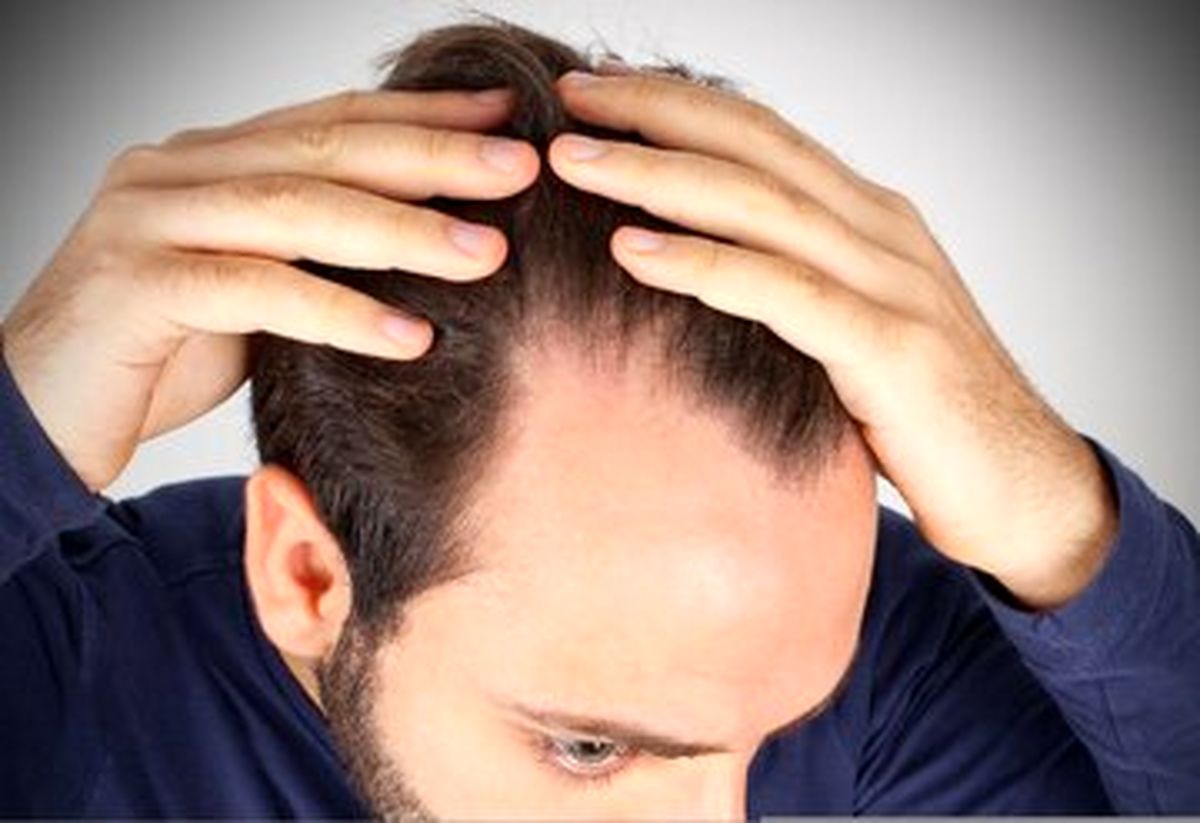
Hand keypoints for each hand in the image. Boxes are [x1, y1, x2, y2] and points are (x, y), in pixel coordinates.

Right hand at [1, 85, 538, 493]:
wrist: (37, 412)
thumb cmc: (157, 354)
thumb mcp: (251, 290)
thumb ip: (310, 254)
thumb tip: (425, 243)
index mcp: (211, 160)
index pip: (332, 122)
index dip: (422, 116)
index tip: (506, 119)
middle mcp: (178, 170)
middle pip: (325, 149)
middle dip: (431, 155)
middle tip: (519, 166)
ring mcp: (149, 218)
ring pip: (294, 209)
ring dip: (400, 230)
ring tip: (486, 253)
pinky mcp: (136, 284)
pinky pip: (254, 290)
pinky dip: (337, 312)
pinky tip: (409, 336)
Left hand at [548, 67, 1117, 610]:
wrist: (1022, 488)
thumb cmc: (919, 415)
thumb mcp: (847, 331)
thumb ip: (789, 289)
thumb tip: (694, 275)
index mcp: (868, 219)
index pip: (761, 135)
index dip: (678, 104)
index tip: (599, 94)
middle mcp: (881, 231)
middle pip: (753, 145)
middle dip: (654, 113)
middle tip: (568, 100)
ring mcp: (892, 283)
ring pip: (760, 203)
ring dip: (658, 175)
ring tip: (574, 162)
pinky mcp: (891, 348)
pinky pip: (781, 291)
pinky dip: (702, 264)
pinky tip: (633, 251)